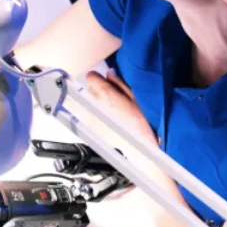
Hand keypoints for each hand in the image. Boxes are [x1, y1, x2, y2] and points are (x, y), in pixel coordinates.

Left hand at [83, 70, 167, 192]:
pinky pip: (89, 117)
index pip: (91, 77)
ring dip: (96, 105)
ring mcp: (89, 117)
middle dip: (98, 92)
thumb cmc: (139, 125)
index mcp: (106, 94)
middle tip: (112, 99)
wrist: (136, 150)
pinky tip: (108, 123)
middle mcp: (94, 105)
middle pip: (89, 89)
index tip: (104, 82)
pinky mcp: (89, 129)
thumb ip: (119, 84)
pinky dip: (96, 117)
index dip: (98, 79)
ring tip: (110, 113)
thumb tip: (109, 75)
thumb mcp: (134, 99)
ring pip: (87, 103)